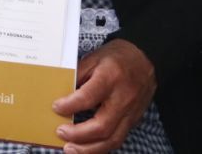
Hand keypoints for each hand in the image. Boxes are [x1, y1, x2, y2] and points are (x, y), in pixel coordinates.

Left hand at [51, 39, 156, 153]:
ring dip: (89, 149)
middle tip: (60, 132)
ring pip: (112, 139)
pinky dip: (100, 147)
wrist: (146, 59)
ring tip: (69, 149)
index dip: (70, 105)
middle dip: (78, 135)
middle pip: (102, 126)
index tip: (56, 107)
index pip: (88, 97)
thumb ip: (77, 75)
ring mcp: (131, 112)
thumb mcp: (94, 58)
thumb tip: (61, 93)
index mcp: (111, 77)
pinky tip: (85, 148)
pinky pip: (117, 139)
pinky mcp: (134, 121)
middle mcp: (123, 98)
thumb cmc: (117, 57)